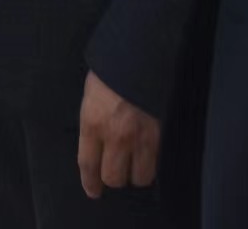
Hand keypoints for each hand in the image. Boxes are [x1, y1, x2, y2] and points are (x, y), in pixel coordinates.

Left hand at [77, 70, 160, 199]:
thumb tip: (96, 141)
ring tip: (133, 165)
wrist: (139, 56)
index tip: (93, 191)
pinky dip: (151, 166)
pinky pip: (156, 164)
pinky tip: (148, 159)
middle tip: (114, 173)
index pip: (88, 164)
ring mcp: (139, 137)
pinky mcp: (159, 135)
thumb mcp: (91, 95)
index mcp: (92, 122)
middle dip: (112, 179)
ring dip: (135, 174)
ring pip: (138, 177)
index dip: (90, 182)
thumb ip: (92, 121)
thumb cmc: (110, 70)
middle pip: (113, 177)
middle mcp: (115, 135)